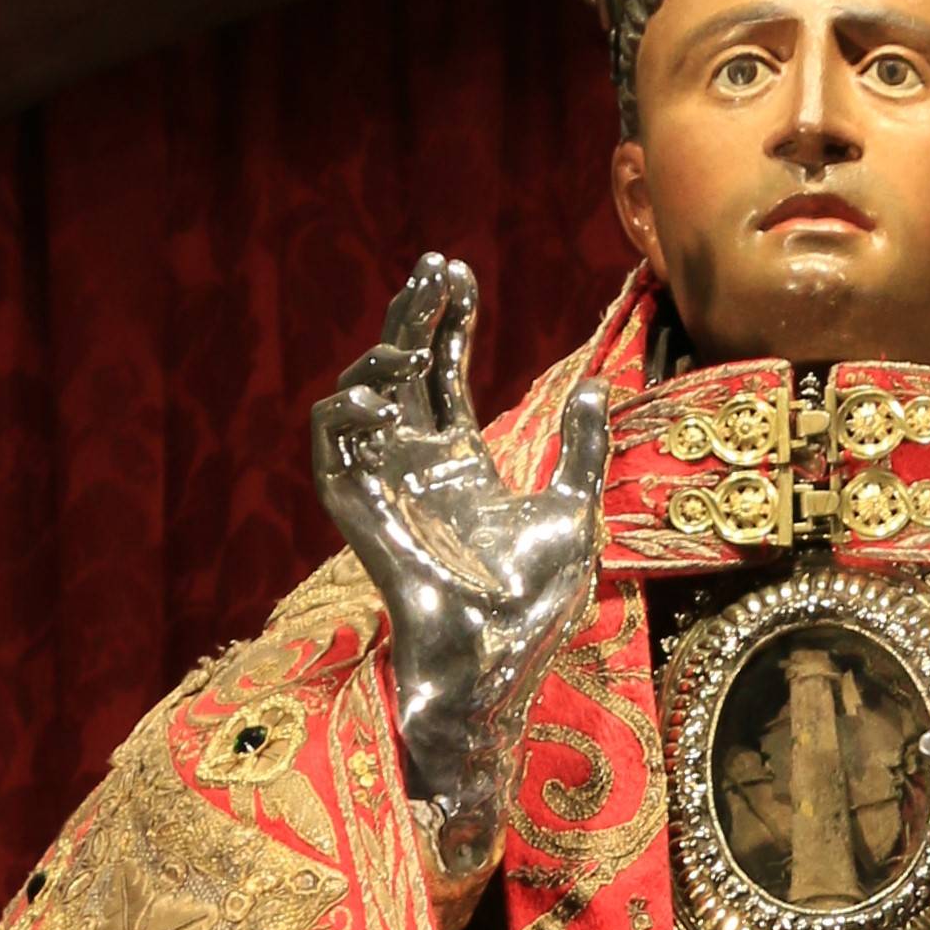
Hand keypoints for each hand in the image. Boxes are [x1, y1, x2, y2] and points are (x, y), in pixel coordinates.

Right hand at [312, 258, 607, 885]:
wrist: (499, 660)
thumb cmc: (533, 605)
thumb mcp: (573, 509)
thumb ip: (579, 448)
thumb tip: (597, 385)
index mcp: (460, 465)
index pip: (442, 374)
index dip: (447, 321)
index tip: (460, 274)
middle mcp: (415, 467)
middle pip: (401, 370)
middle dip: (413, 315)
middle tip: (435, 268)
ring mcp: (383, 487)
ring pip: (357, 399)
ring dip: (378, 355)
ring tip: (415, 331)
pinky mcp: (357, 512)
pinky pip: (332, 449)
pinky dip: (347, 411)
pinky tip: (384, 389)